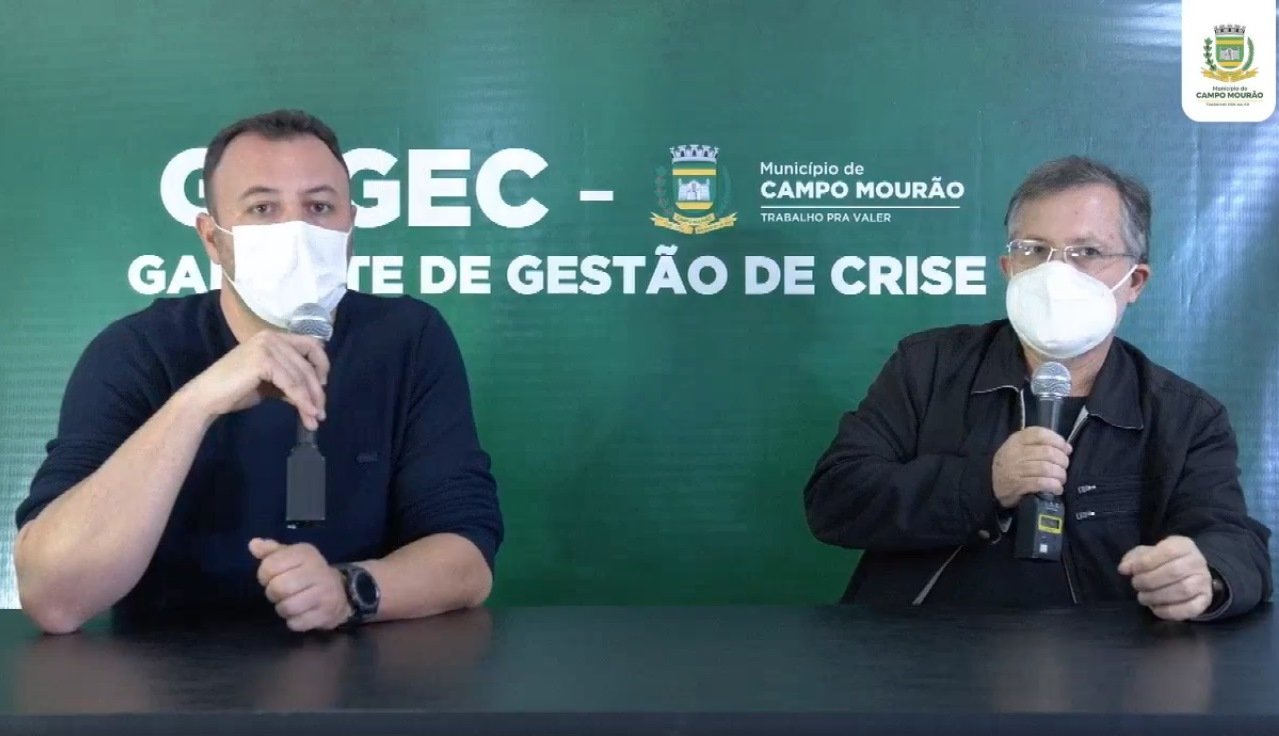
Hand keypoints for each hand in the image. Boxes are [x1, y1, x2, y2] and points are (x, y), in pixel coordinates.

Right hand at [183, 331, 329, 429]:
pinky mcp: (263, 360)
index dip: (322, 364)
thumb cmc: (234, 390)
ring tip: (315, 419)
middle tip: (321, 413)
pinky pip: (291, 384)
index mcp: (273, 337)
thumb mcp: (269, 383)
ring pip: (301, 376)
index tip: (323, 385)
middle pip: (307, 363)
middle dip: (317, 390)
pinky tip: (307, 414)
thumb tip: (312, 393)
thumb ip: (289, 381)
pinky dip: (302, 401)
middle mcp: (271, 337)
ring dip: (312, 400)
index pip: (309, 344)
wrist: (207, 398)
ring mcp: (267, 346)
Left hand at [249, 539, 350, 631]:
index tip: (272, 577)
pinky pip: (297, 623)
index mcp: (305, 553)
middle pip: (278, 588)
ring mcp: (324, 592)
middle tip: (280, 593)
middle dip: (273, 594)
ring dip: (282, 609)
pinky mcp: (326, 613)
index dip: (264, 575)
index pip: (270, 566)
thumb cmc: (308, 572)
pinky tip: (300, 614)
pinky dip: (293, 622)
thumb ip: (271, 551)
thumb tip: (253, 544)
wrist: (340, 592)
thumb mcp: (292, 557)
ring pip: (287, 607)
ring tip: (290, 603)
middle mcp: (317, 570)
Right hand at [991, 427, 1072, 508]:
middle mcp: (1014, 453)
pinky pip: (1041, 483)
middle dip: (1062, 460)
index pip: (1040, 434)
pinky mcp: (1016, 486)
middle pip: (1047, 452)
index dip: (1058, 441)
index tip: (1066, 449)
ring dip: (1060, 475)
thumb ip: (1041, 445)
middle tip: (1064, 467)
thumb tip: (1067, 448)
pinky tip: (1056, 488)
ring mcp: (1014, 470)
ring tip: (1061, 479)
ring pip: (1046, 468)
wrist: (992, 485)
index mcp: (1016, 440)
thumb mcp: (1020, 449)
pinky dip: (1053, 486)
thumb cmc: (1011, 465)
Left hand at [1118, 535, 1213, 620]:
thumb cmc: (1163, 562)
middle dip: (1149, 581)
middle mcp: (1198, 562)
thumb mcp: (1148, 554)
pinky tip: (1156, 609)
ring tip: (1143, 598)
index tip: (1132, 571)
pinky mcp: (1205, 600)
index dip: (1146, 562)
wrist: (1189, 574)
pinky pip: (1190, 608)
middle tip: (1136, 585)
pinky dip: (1170, 611)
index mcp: (1183, 545)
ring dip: (1157, 596)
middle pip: (1174, 572)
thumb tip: (1124, 569)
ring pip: (1183, 590)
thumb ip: (1134, 559)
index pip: (1167, 551)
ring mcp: (1204, 582)